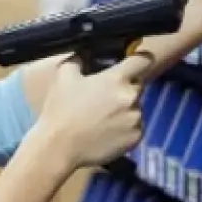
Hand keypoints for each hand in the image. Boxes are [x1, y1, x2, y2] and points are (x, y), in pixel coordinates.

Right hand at [37, 53, 152, 168]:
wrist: (59, 147)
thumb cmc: (60, 110)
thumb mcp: (63, 76)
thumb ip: (78, 60)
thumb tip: (85, 53)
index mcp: (116, 79)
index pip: (142, 60)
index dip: (139, 58)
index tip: (133, 62)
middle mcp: (131, 98)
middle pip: (137, 86)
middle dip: (124, 89)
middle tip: (105, 98)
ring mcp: (136, 119)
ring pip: (136, 108)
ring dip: (124, 110)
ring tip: (103, 119)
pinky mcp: (136, 138)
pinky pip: (135, 128)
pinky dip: (125, 128)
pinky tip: (107, 132)